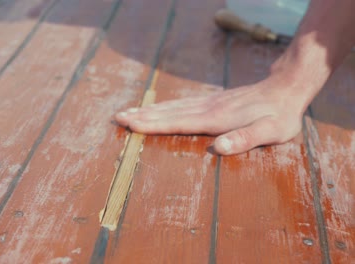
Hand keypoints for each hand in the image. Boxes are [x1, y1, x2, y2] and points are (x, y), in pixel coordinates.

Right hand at [115, 78, 304, 154]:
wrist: (285, 87)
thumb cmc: (279, 114)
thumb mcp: (270, 131)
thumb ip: (244, 139)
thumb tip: (218, 148)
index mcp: (215, 119)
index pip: (176, 122)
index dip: (152, 124)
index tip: (130, 123)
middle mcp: (206, 108)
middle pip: (167, 113)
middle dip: (141, 116)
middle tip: (117, 117)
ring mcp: (208, 103)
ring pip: (171, 107)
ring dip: (148, 110)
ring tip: (129, 112)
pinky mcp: (212, 101)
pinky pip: (181, 104)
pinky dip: (164, 107)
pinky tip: (158, 108)